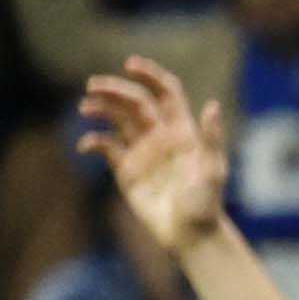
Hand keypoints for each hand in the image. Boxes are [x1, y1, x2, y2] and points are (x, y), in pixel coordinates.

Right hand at [73, 59, 231, 254]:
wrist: (190, 234)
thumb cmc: (206, 203)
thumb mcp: (213, 170)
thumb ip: (211, 138)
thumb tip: (212, 105)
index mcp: (183, 130)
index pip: (165, 92)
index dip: (150, 75)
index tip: (130, 65)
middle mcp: (160, 135)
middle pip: (135, 102)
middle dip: (115, 89)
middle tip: (94, 85)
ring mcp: (142, 151)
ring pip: (117, 119)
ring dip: (100, 109)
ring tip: (86, 108)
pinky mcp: (126, 170)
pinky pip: (105, 147)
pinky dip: (93, 142)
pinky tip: (87, 146)